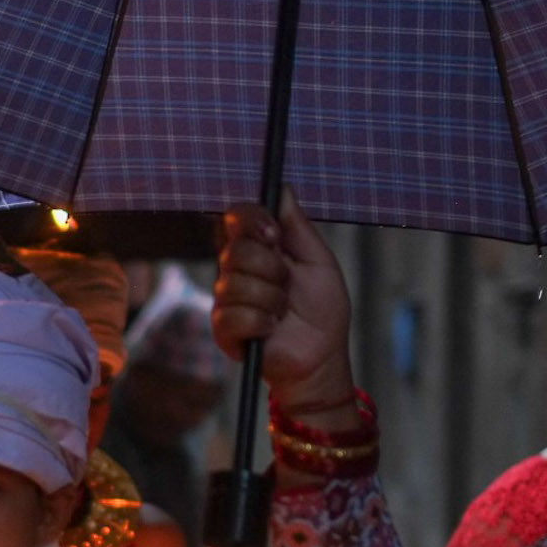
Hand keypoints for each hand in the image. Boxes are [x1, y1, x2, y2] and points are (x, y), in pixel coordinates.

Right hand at [213, 189, 354, 404]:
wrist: (321, 357)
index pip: (236, 217)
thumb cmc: (323, 311)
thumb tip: (283, 189)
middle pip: (236, 250)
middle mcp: (237, 269)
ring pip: (235, 284)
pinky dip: (260, 322)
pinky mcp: (223, 329)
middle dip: (272, 269)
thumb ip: (298, 227)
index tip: (275, 235)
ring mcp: (226, 299)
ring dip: (270, 299)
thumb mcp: (318, 262)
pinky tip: (271, 329)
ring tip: (282, 312)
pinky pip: (234, 315)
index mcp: (258, 248)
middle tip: (287, 284)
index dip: (251, 220)